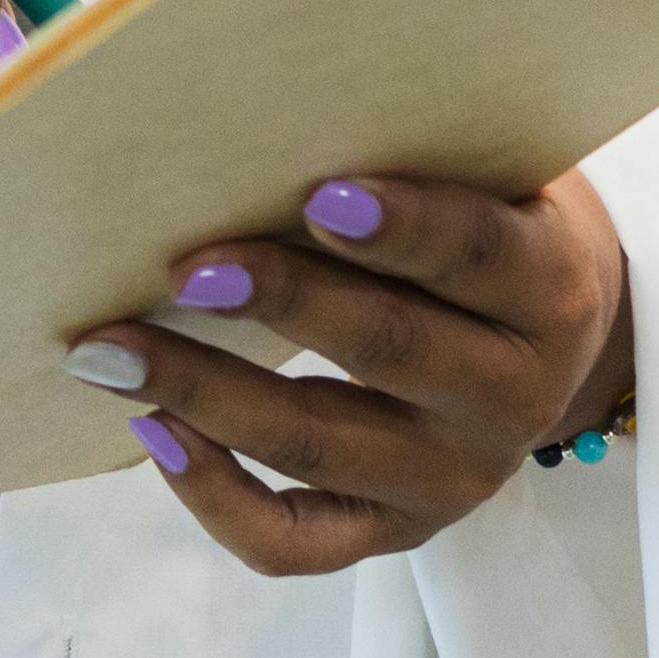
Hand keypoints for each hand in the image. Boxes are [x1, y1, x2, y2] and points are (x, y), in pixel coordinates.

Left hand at [71, 168, 634, 572]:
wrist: (547, 330)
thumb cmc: (481, 210)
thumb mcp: (482, 170)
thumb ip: (404, 147)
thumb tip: (251, 115)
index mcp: (547, 288)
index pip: (478, 253)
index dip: (403, 226)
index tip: (317, 194)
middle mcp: (512, 395)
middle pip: (389, 349)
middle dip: (282, 302)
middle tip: (185, 268)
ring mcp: (454, 478)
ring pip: (320, 446)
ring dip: (206, 394)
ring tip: (111, 350)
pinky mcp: (398, 532)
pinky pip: (296, 542)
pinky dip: (216, 496)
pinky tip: (152, 431)